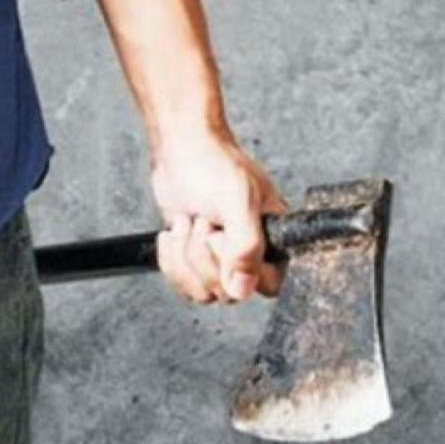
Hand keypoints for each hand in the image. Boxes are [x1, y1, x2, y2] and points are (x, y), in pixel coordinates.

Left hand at [150, 127, 287, 303]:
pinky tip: (173, 231)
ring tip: (188, 221)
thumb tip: (243, 290)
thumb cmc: (214, 165)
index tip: (220, 236)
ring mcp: (220, 260)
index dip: (239, 267)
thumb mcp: (238, 202)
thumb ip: (246, 246)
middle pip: (229, 293)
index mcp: (274, 240)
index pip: (268, 285)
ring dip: (185, 256)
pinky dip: (171, 259)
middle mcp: (250, 255)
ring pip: (203, 292)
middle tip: (203, 221)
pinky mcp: (194, 261)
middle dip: (203, 255)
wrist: (180, 150)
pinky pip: (182, 284)